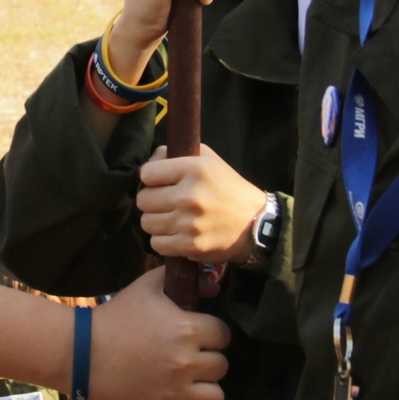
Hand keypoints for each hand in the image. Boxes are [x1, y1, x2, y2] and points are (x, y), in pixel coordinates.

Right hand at [88, 269, 226, 399]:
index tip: (201, 335)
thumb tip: (215, 287)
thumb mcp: (149, 287)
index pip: (223, 335)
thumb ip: (184, 280)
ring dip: (207, 394)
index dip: (214, 334)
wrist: (80, 349)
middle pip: (221, 367)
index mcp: (186, 330)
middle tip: (191, 359)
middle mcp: (185, 364)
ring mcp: (172, 394)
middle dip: (209, 362)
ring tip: (194, 388)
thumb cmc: (116, 315)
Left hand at [137, 146, 269, 262]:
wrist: (255, 223)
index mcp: (194, 169)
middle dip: (152, 201)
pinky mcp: (191, 245)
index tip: (160, 183)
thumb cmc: (229, 189)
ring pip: (147, 222)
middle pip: (143, 199)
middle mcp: (190, 195)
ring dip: (156, 222)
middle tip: (166, 203)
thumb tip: (151, 159)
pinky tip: (175, 234)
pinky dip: (163, 240)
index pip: (147, 173)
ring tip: (171, 219)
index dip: (151, 178)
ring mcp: (189, 222)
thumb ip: (178, 154)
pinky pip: (157, 243)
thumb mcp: (210, 160)